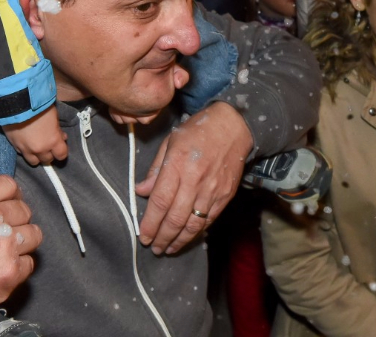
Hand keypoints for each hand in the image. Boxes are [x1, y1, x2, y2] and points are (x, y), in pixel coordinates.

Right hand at [0, 176, 41, 336]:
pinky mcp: (10, 271)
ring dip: (22, 243)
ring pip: (34, 234)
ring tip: (3, 253)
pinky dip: (18, 268)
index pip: (8, 185)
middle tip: (2, 234)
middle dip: (15, 220)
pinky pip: (29, 263)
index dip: (10, 196)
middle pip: (24, 210)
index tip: (9, 204)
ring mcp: (4, 243)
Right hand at [3, 105, 68, 165]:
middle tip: (48, 145)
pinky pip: (22, 154)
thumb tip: (61, 137)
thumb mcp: (54, 116)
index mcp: (52, 141)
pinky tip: (26, 143)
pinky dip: (26, 151)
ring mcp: (26, 149)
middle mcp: (40, 149)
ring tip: (37, 147)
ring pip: (34, 162)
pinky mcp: (14, 146)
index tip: (60, 146)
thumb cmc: (40, 107)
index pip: (62, 155)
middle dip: (49, 154)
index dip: (62, 152)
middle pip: (47, 160)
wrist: (17, 103)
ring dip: (37, 156)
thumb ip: (58, 130)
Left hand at [134, 101, 252, 255]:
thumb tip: (142, 191)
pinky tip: (187, 237)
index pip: (160, 201)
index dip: (150, 223)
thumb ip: (156, 169)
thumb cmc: (198, 131)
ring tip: (168, 249)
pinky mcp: (225, 195)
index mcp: (178, 164)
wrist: (234, 126)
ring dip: (179, 240)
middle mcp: (195, 180)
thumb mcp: (171, 141)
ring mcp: (212, 190)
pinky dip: (197, 232)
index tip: (143, 236)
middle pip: (175, 217)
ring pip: (193, 224)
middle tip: (154, 247)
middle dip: (162, 237)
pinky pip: (209, 219)